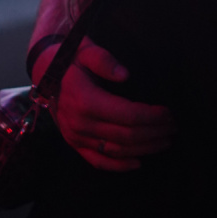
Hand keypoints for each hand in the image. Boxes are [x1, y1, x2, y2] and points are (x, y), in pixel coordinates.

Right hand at [36, 38, 173, 171]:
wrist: (43, 71)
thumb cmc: (70, 58)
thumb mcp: (86, 51)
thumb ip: (104, 60)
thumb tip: (125, 74)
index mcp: (85, 100)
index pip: (127, 115)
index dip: (151, 116)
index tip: (168, 112)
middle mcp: (80, 123)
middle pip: (127, 135)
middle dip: (154, 132)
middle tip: (173, 126)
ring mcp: (75, 136)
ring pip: (117, 151)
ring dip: (144, 149)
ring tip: (165, 141)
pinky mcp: (73, 143)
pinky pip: (97, 161)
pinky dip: (119, 166)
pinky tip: (138, 163)